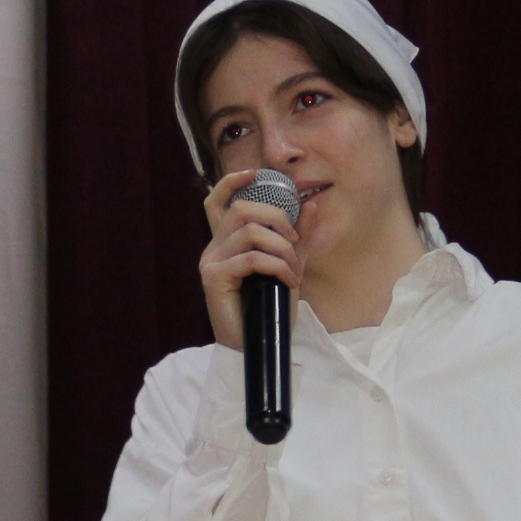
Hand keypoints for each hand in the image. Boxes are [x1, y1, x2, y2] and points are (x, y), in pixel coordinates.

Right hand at [195, 168, 300, 352]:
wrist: (260, 347)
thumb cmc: (270, 310)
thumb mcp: (289, 265)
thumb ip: (297, 237)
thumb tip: (310, 204)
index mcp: (225, 242)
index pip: (216, 201)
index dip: (232, 181)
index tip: (256, 173)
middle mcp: (213, 248)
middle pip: (241, 210)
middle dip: (276, 218)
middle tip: (294, 241)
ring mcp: (210, 263)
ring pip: (249, 232)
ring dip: (281, 247)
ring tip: (293, 268)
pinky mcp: (213, 279)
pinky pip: (250, 258)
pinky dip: (276, 264)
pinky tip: (287, 279)